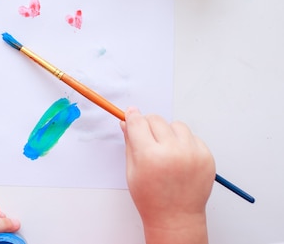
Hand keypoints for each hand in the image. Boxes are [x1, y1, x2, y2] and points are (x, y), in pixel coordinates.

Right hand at [121, 107, 214, 243]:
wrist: (176, 218)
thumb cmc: (152, 199)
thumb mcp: (132, 170)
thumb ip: (130, 142)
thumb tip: (127, 122)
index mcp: (150, 156)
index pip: (138, 122)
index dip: (132, 117)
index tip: (131, 115)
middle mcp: (172, 152)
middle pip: (156, 119)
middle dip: (148, 126)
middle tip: (147, 140)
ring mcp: (192, 154)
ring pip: (176, 125)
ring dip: (168, 132)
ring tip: (165, 150)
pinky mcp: (206, 156)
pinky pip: (192, 137)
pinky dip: (184, 142)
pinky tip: (178, 158)